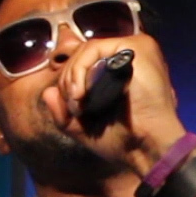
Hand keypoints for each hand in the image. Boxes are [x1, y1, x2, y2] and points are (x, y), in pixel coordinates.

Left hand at [39, 34, 186, 176]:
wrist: (148, 149)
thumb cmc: (124, 142)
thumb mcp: (83, 128)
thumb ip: (63, 112)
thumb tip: (47, 92)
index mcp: (122, 69)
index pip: (86, 62)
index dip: (69, 81)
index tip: (71, 107)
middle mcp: (130, 55)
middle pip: (82, 54)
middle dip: (67, 80)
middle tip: (73, 107)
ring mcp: (135, 48)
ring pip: (85, 50)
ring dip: (72, 77)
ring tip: (77, 103)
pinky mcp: (138, 46)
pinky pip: (94, 48)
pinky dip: (80, 70)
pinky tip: (81, 94)